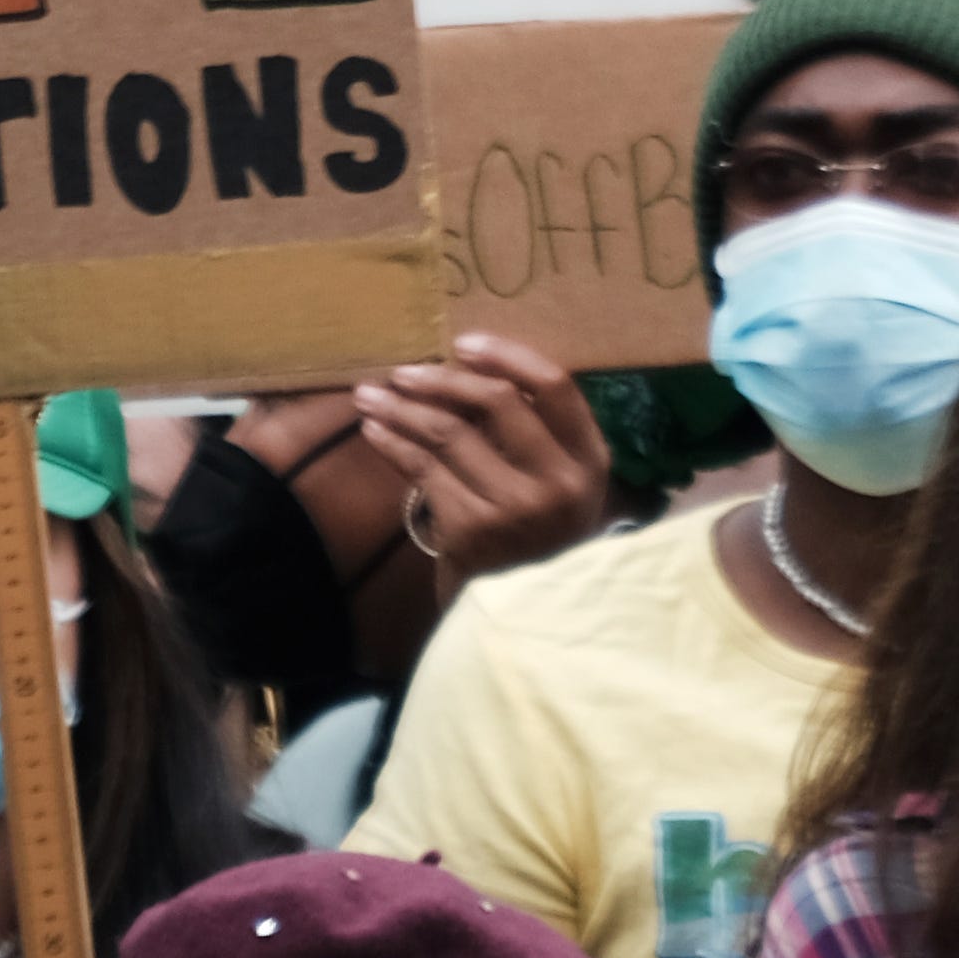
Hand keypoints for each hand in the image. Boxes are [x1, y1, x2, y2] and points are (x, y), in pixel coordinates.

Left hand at [353, 331, 617, 593]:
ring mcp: (516, 507)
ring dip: (402, 408)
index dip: (508, 355)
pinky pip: (423, 469)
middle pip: (497, 402)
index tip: (463, 343)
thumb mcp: (554, 484)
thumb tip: (463, 367)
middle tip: (402, 372)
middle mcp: (559, 482)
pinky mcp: (473, 529)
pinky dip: (393, 445)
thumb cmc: (534, 536)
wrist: (521, 614)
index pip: (556, 386)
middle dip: (441, 379)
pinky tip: (374, 431)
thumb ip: (528, 433)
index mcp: (589, 459)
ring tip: (369, 396)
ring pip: (449, 432)